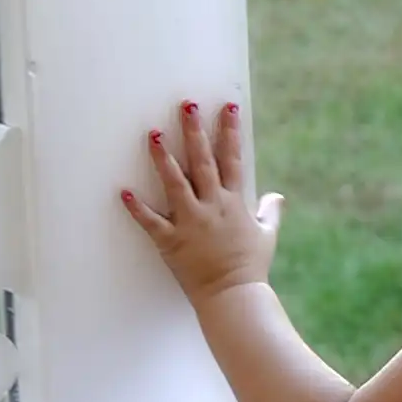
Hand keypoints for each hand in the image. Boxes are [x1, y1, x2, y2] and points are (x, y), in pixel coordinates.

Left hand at [121, 100, 283, 303]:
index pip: (233, 159)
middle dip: (194, 131)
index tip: (226, 107)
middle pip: (203, 161)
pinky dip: (137, 208)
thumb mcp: (268, 235)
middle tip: (186, 106)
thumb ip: (271, 212)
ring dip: (163, 158)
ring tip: (152, 134)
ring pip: (175, 183)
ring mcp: (191, 222)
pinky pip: (151, 222)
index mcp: (235, 202)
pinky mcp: (172, 241)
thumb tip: (277, 197)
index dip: (230, 131)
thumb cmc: (251, 266)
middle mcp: (213, 206)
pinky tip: (124, 191)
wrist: (233, 295)